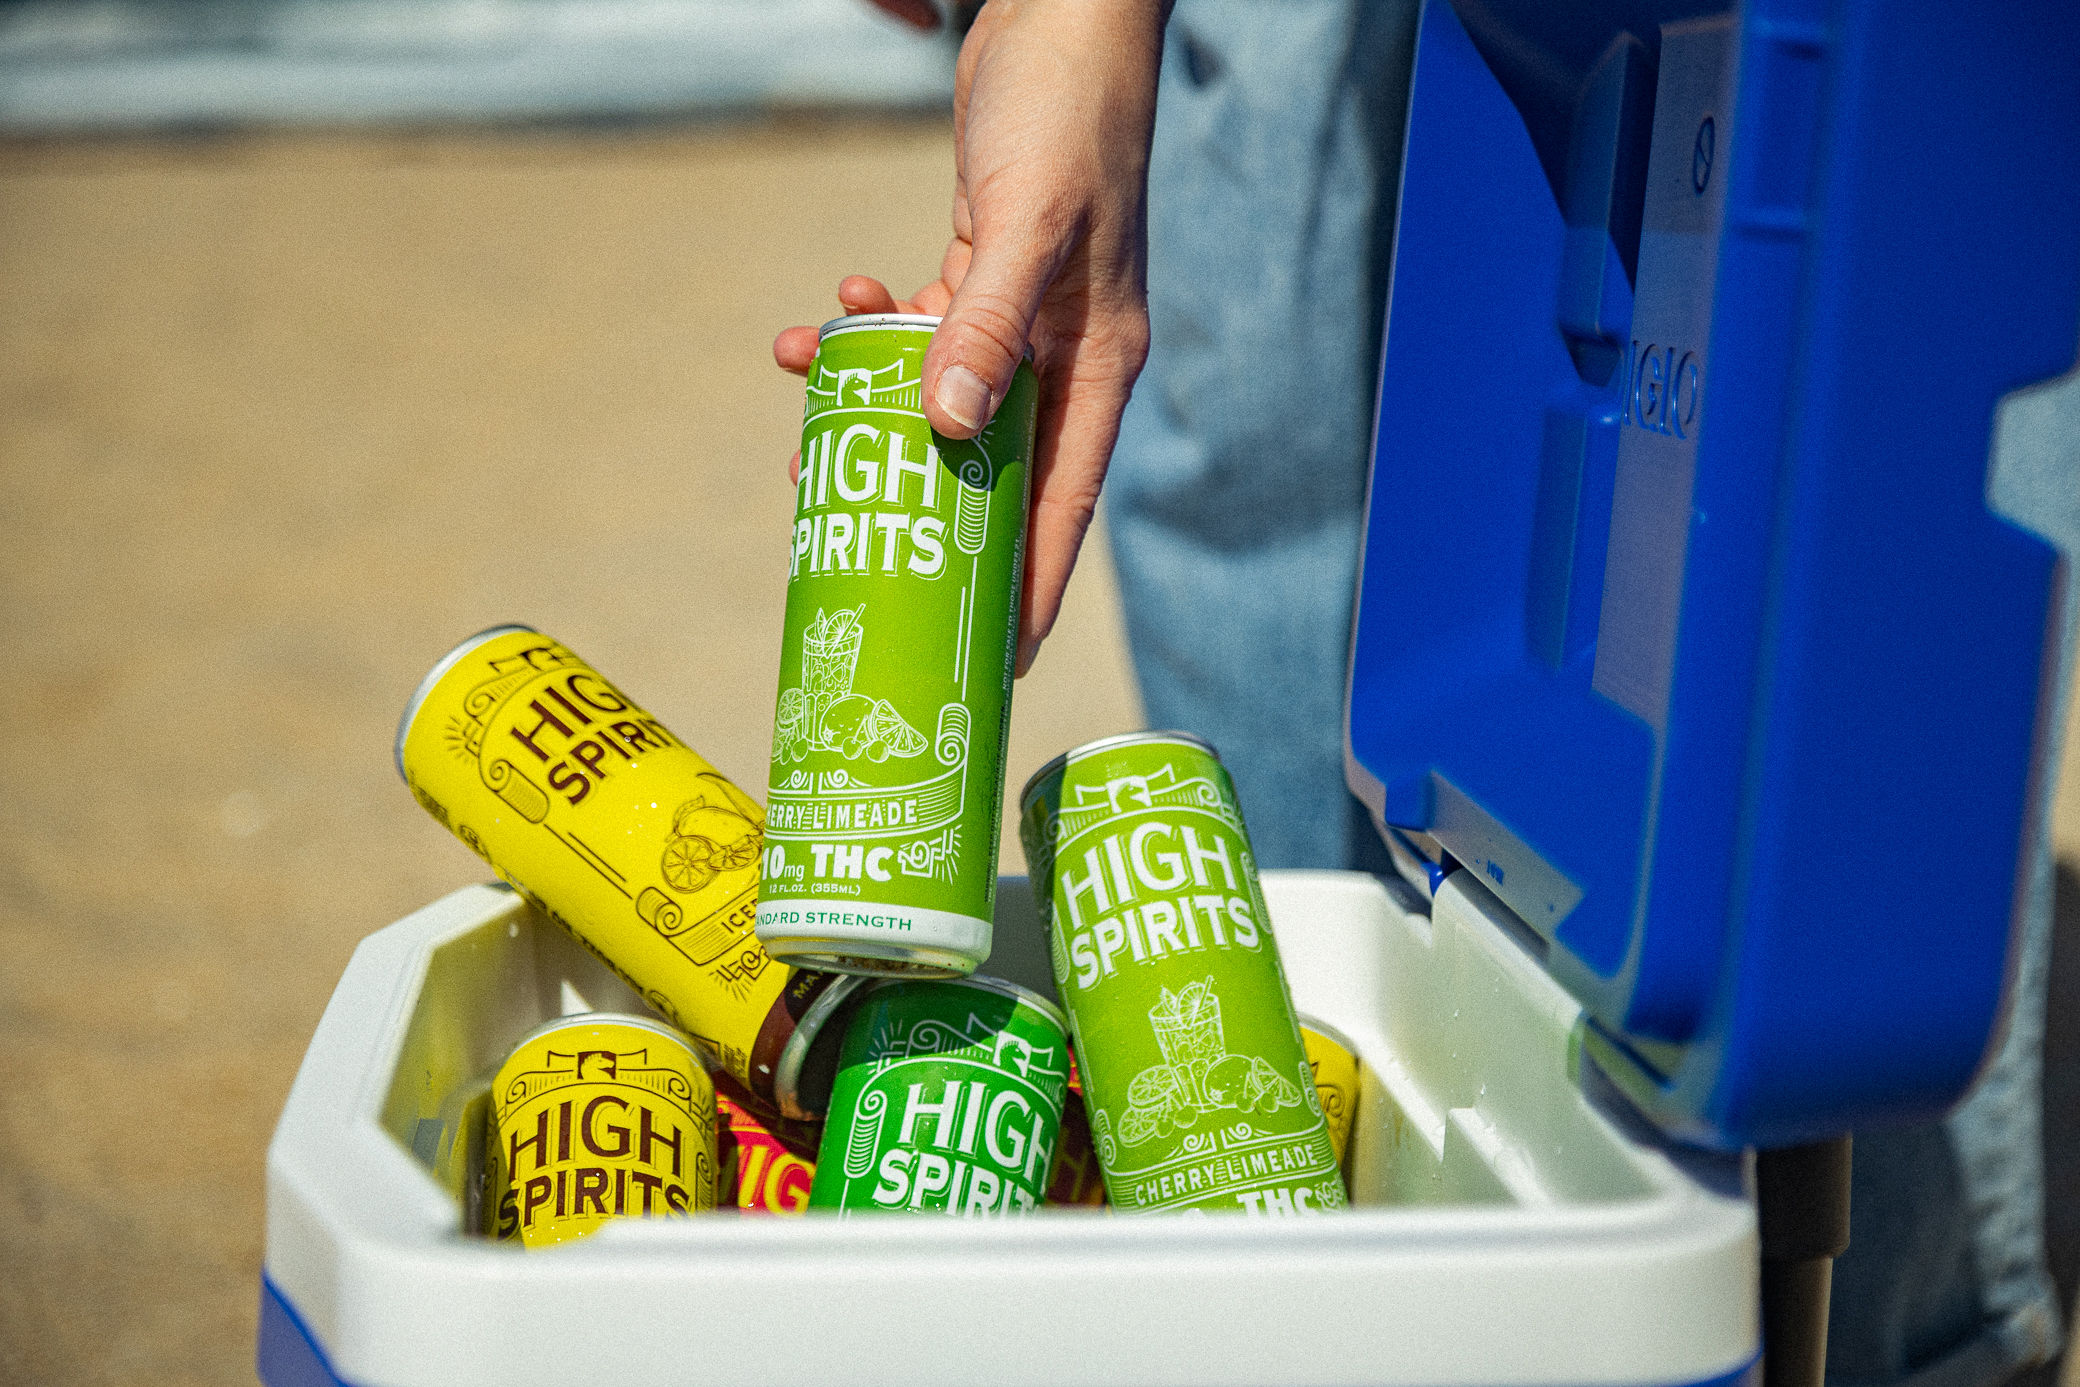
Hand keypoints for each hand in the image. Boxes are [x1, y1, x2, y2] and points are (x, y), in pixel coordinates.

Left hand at [777, 0, 1168, 674]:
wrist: (1061, 12)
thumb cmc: (1066, 111)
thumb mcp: (1028, 219)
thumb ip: (986, 322)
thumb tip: (945, 427)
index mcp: (1098, 358)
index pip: (1064, 498)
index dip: (1031, 582)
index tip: (999, 658)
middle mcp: (1063, 349)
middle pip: (998, 468)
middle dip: (937, 521)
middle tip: (881, 582)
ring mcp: (1023, 314)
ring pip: (946, 403)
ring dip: (877, 420)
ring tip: (813, 445)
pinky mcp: (984, 271)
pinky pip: (920, 331)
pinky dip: (868, 335)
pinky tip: (819, 327)